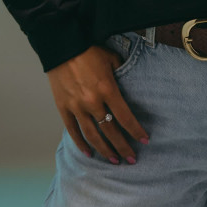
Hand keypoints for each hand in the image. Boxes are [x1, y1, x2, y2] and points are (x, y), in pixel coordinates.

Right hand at [46, 45, 148, 163]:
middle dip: (123, 147)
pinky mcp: (63, 108)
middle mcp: (93, 102)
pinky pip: (72, 130)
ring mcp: (76, 107)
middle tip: (132, 159)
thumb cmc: (89, 50)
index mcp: (108, 89)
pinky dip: (80, 143)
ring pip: (92, 135)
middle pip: (110, 131)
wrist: (62, 46)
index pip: (125, 117)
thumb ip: (121, 73)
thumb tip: (129, 83)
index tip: (144, 141)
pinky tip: (88, 153)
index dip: (135, 131)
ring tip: (114, 160)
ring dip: (104, 150)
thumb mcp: (111, 58)